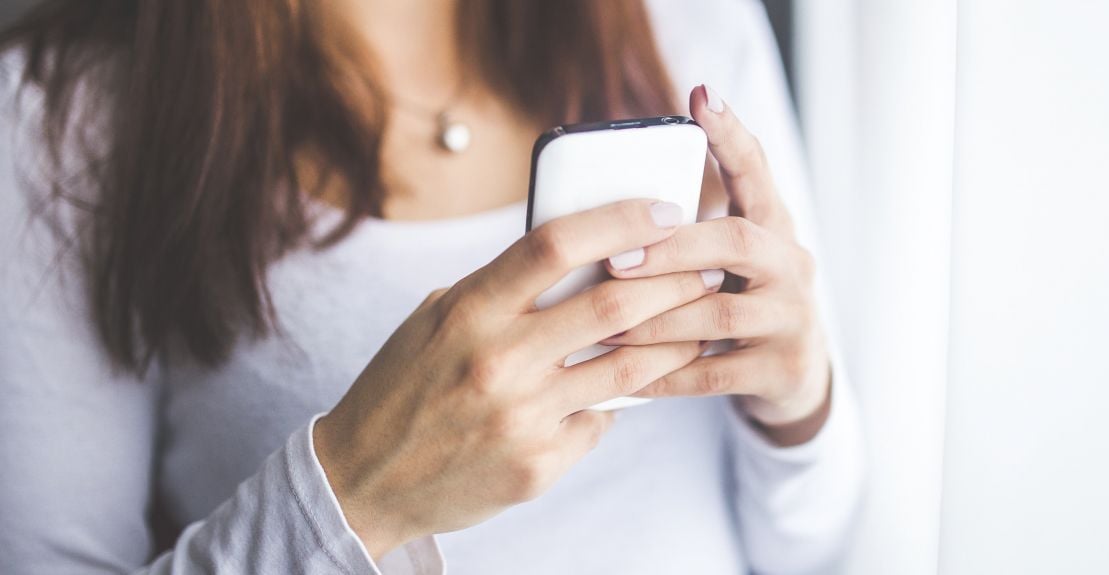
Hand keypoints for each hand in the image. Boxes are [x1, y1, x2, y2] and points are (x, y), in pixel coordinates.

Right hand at [314, 199, 718, 558]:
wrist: (365, 480)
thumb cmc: (404, 386)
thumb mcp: (437, 320)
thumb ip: (502, 289)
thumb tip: (580, 258)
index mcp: (468, 310)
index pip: (555, 245)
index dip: (619, 220)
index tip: (663, 209)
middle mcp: (498, 360)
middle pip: (612, 303)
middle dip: (675, 278)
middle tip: (709, 265)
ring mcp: (522, 417)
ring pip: (627, 368)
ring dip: (674, 339)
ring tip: (700, 320)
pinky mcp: (538, 464)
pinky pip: (600, 420)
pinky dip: (618, 400)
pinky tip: (631, 387)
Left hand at [603, 85, 832, 445]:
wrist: (794, 375)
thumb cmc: (737, 302)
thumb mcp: (725, 263)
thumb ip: (685, 236)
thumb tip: (602, 214)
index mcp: (773, 227)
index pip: (756, 171)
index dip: (731, 135)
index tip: (701, 96)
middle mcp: (793, 264)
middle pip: (738, 241)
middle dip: (672, 249)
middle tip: (614, 259)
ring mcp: (794, 317)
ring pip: (721, 312)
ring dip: (657, 319)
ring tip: (603, 325)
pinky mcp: (784, 368)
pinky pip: (716, 373)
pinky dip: (666, 374)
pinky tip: (626, 378)